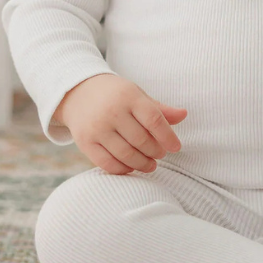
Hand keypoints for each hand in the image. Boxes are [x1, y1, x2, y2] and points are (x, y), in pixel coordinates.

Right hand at [52, 73, 185, 174]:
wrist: (77, 93)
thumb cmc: (116, 95)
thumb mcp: (137, 95)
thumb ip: (160, 109)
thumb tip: (184, 115)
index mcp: (128, 96)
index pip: (154, 120)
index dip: (168, 137)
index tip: (176, 147)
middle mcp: (112, 112)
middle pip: (142, 140)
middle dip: (156, 151)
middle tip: (161, 154)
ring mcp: (97, 128)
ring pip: (126, 155)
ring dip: (143, 164)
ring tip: (151, 164)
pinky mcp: (85, 143)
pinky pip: (108, 164)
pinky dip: (123, 169)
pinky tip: (132, 167)